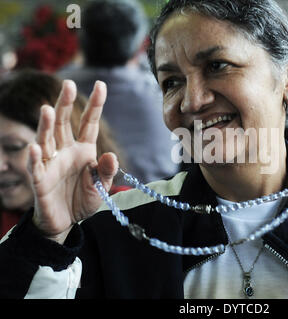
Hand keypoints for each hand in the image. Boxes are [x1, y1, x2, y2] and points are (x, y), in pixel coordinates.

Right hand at [29, 80, 117, 243]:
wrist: (67, 221)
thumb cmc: (84, 199)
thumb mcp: (101, 187)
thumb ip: (106, 172)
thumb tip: (110, 156)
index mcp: (83, 150)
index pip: (89, 124)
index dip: (95, 105)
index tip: (100, 84)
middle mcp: (65, 152)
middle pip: (64, 124)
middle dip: (65, 105)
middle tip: (68, 85)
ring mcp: (51, 163)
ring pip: (46, 140)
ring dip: (46, 126)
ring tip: (47, 110)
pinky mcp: (40, 180)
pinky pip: (36, 167)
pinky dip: (34, 158)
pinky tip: (34, 147)